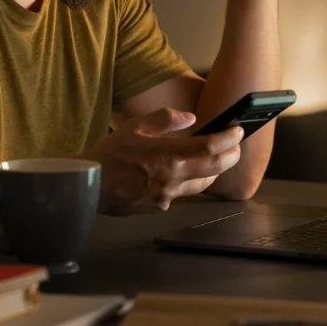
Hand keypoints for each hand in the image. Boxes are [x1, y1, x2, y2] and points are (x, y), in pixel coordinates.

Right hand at [82, 108, 243, 214]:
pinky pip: (183, 193)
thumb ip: (165, 119)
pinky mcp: (161, 207)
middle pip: (216, 168)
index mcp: (167, 155)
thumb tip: (190, 118)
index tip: (237, 131)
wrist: (89, 185)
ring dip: (214, 170)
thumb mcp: (135, 126)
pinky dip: (188, 181)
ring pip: (203, 183)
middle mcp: (172, 178)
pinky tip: (182, 172)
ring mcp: (168, 196)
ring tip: (215, 157)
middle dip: (231, 155)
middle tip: (235, 144)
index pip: (210, 148)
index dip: (228, 138)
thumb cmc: (109, 154)